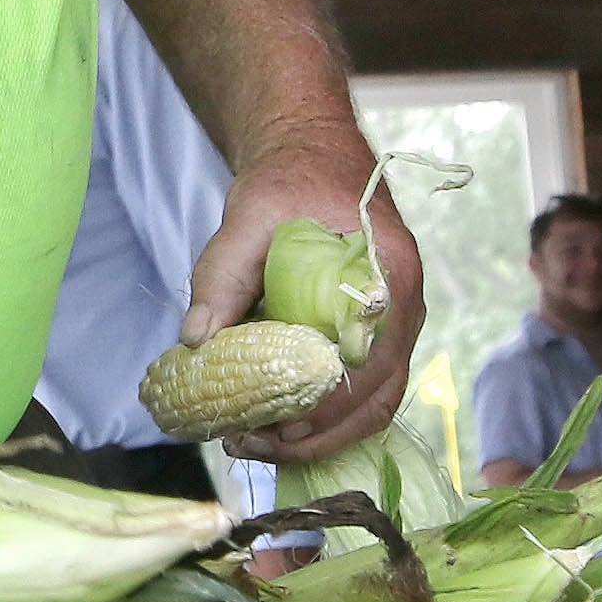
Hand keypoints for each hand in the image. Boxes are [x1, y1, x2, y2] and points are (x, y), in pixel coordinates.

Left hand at [186, 123, 424, 465]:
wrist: (311, 158)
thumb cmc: (288, 181)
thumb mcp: (248, 216)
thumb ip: (222, 274)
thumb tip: (197, 339)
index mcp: (389, 274)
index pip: (374, 360)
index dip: (329, 404)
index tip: (278, 426)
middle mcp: (404, 308)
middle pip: (376, 396)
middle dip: (315, 434)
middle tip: (248, 443)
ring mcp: (393, 327)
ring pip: (372, 404)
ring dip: (318, 435)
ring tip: (254, 443)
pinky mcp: (372, 338)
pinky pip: (360, 393)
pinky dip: (322, 418)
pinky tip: (272, 426)